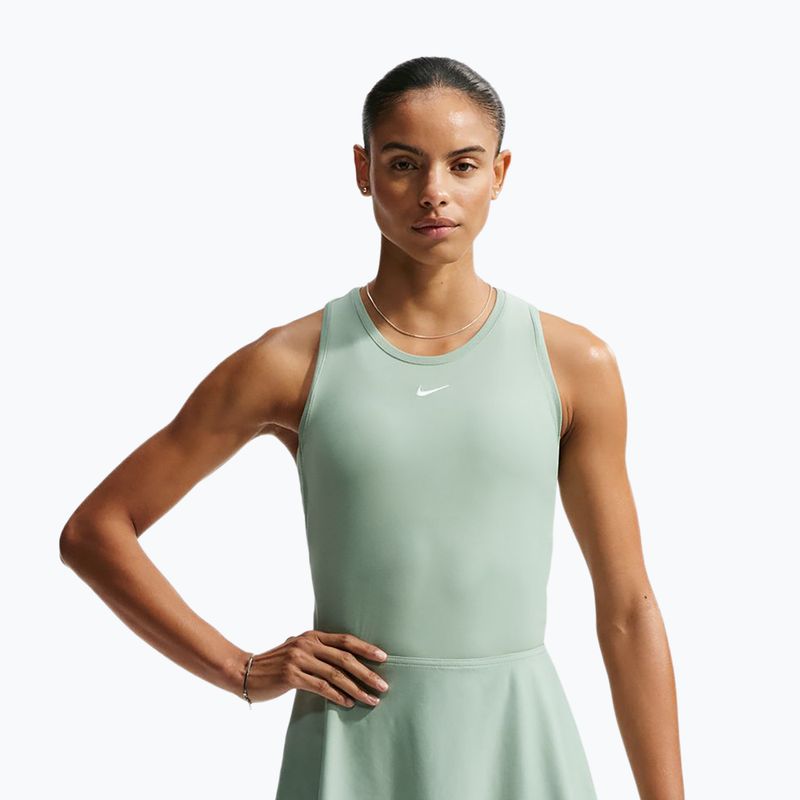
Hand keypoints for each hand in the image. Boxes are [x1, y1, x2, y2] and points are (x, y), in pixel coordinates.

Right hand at [244, 630, 390, 707]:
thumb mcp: (297, 650)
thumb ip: (317, 651)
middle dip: (367, 673)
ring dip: (357, 689)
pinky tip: (348, 703)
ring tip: (371, 699)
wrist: (245, 671)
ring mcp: (299, 659)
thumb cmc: (275, 664)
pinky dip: (337, 696)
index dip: (366, 648)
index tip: (384, 657)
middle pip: (345, 658)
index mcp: (312, 636)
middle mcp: (308, 644)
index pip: (345, 640)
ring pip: (336, 675)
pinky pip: (321, 687)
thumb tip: (344, 660)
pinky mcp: (291, 676)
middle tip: (383, 686)